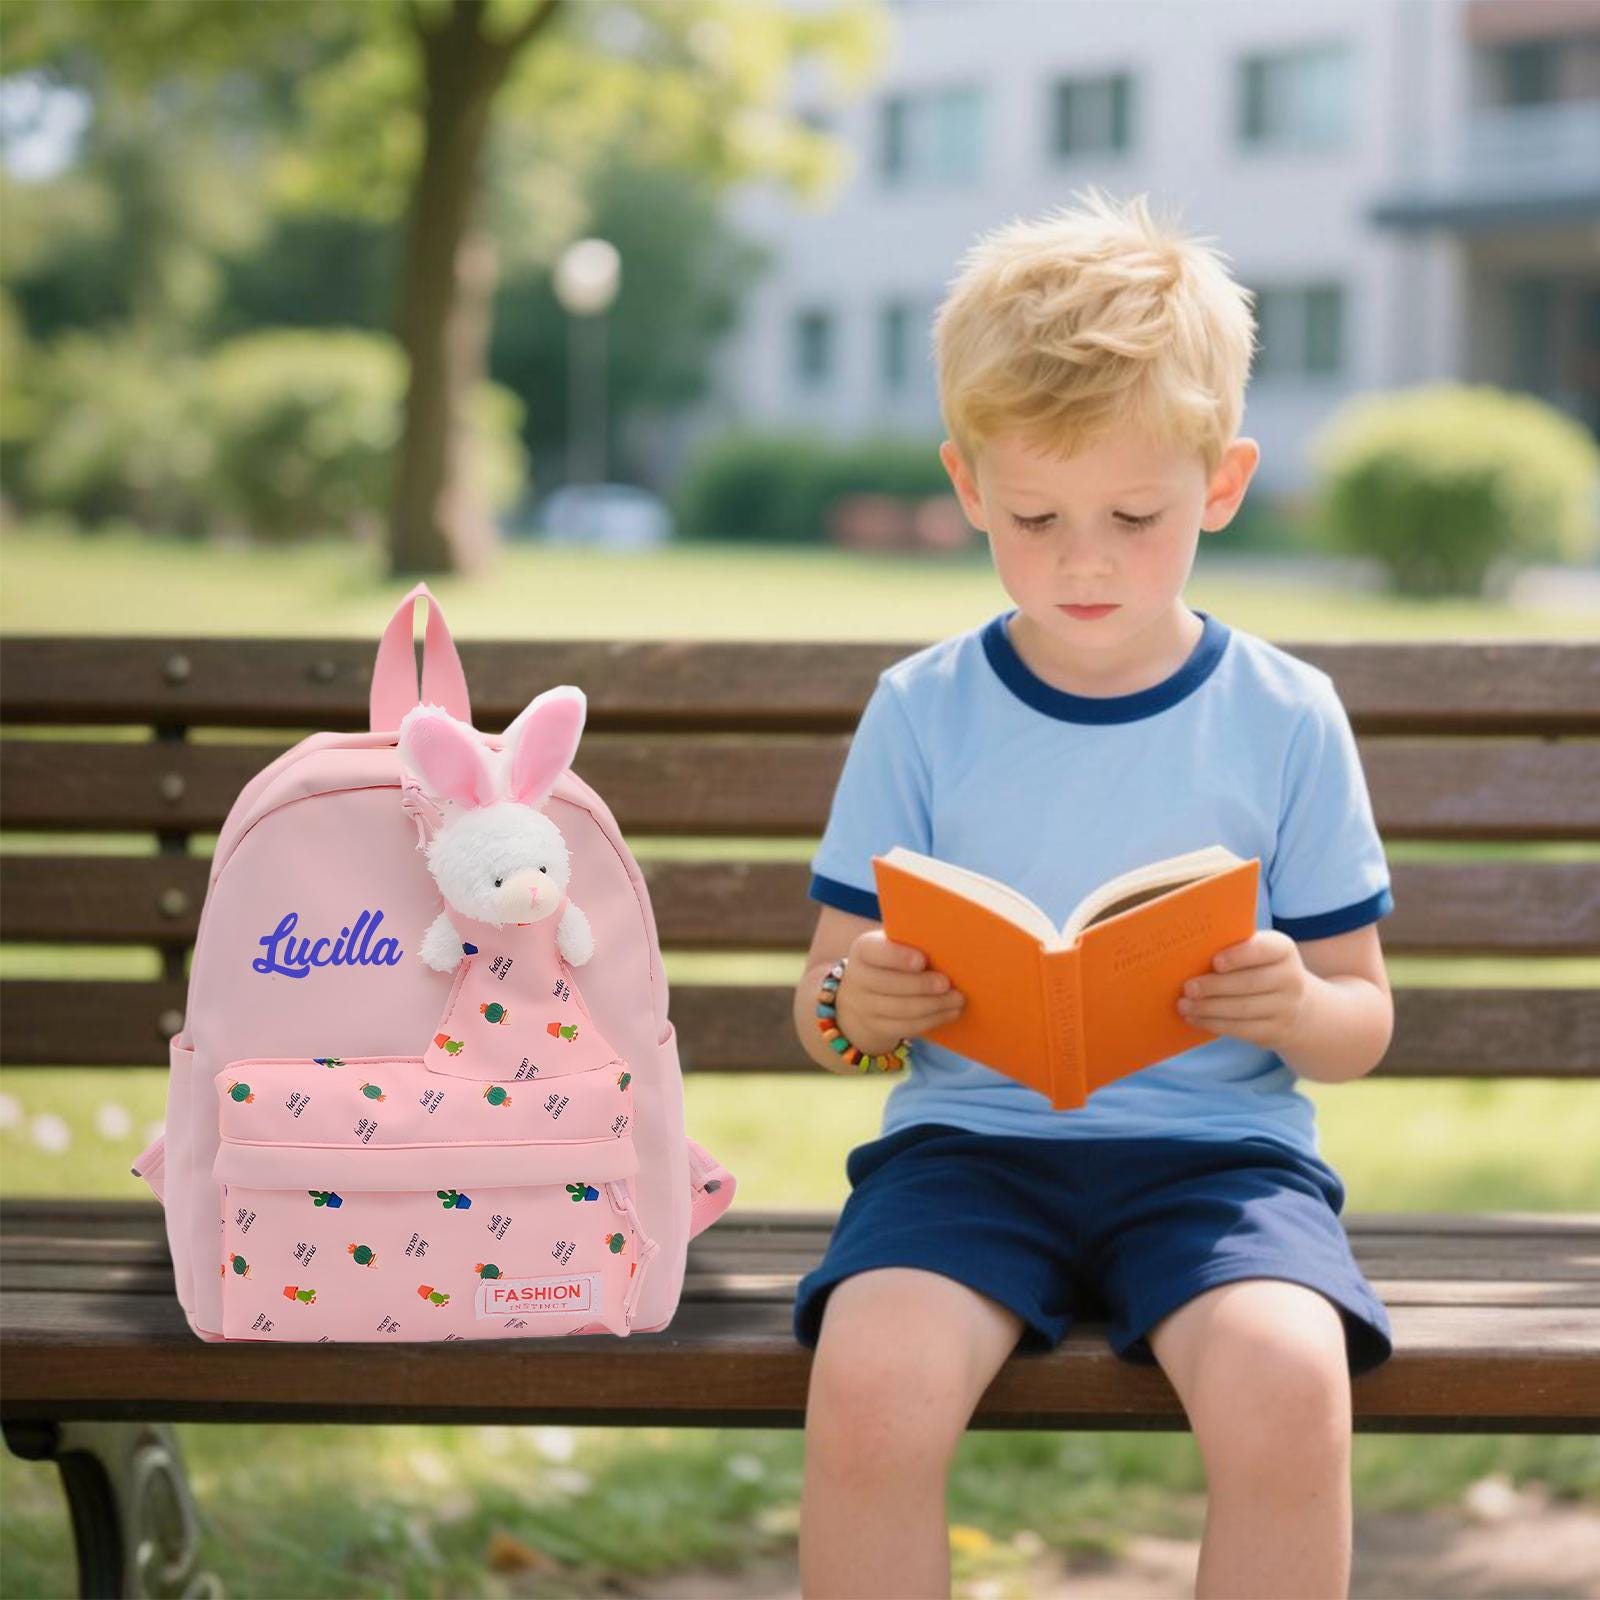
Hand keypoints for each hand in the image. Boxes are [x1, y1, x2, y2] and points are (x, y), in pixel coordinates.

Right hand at [836, 930, 964, 1054]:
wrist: (864, 994)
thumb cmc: (892, 961)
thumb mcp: (895, 945)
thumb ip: (914, 942)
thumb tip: (949, 942)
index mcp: (863, 950)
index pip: (875, 951)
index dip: (897, 957)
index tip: (922, 960)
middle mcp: (858, 978)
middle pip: (888, 984)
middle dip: (920, 985)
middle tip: (946, 983)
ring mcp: (864, 1006)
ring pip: (900, 1009)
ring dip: (933, 1005)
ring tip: (957, 999)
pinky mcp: (877, 1027)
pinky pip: (905, 1027)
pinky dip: (931, 1020)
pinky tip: (950, 1012)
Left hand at [1176, 930, 1309, 1051]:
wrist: (1298, 1008)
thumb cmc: (1260, 970)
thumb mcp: (1257, 954)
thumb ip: (1232, 948)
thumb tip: (1190, 952)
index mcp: (1282, 950)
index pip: (1264, 949)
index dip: (1239, 956)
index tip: (1215, 962)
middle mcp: (1290, 979)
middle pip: (1249, 983)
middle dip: (1215, 986)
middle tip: (1188, 988)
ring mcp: (1286, 1008)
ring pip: (1243, 1009)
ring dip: (1208, 1008)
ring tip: (1184, 1005)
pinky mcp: (1275, 1032)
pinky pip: (1241, 1029)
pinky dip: (1214, 1024)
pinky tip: (1194, 1019)